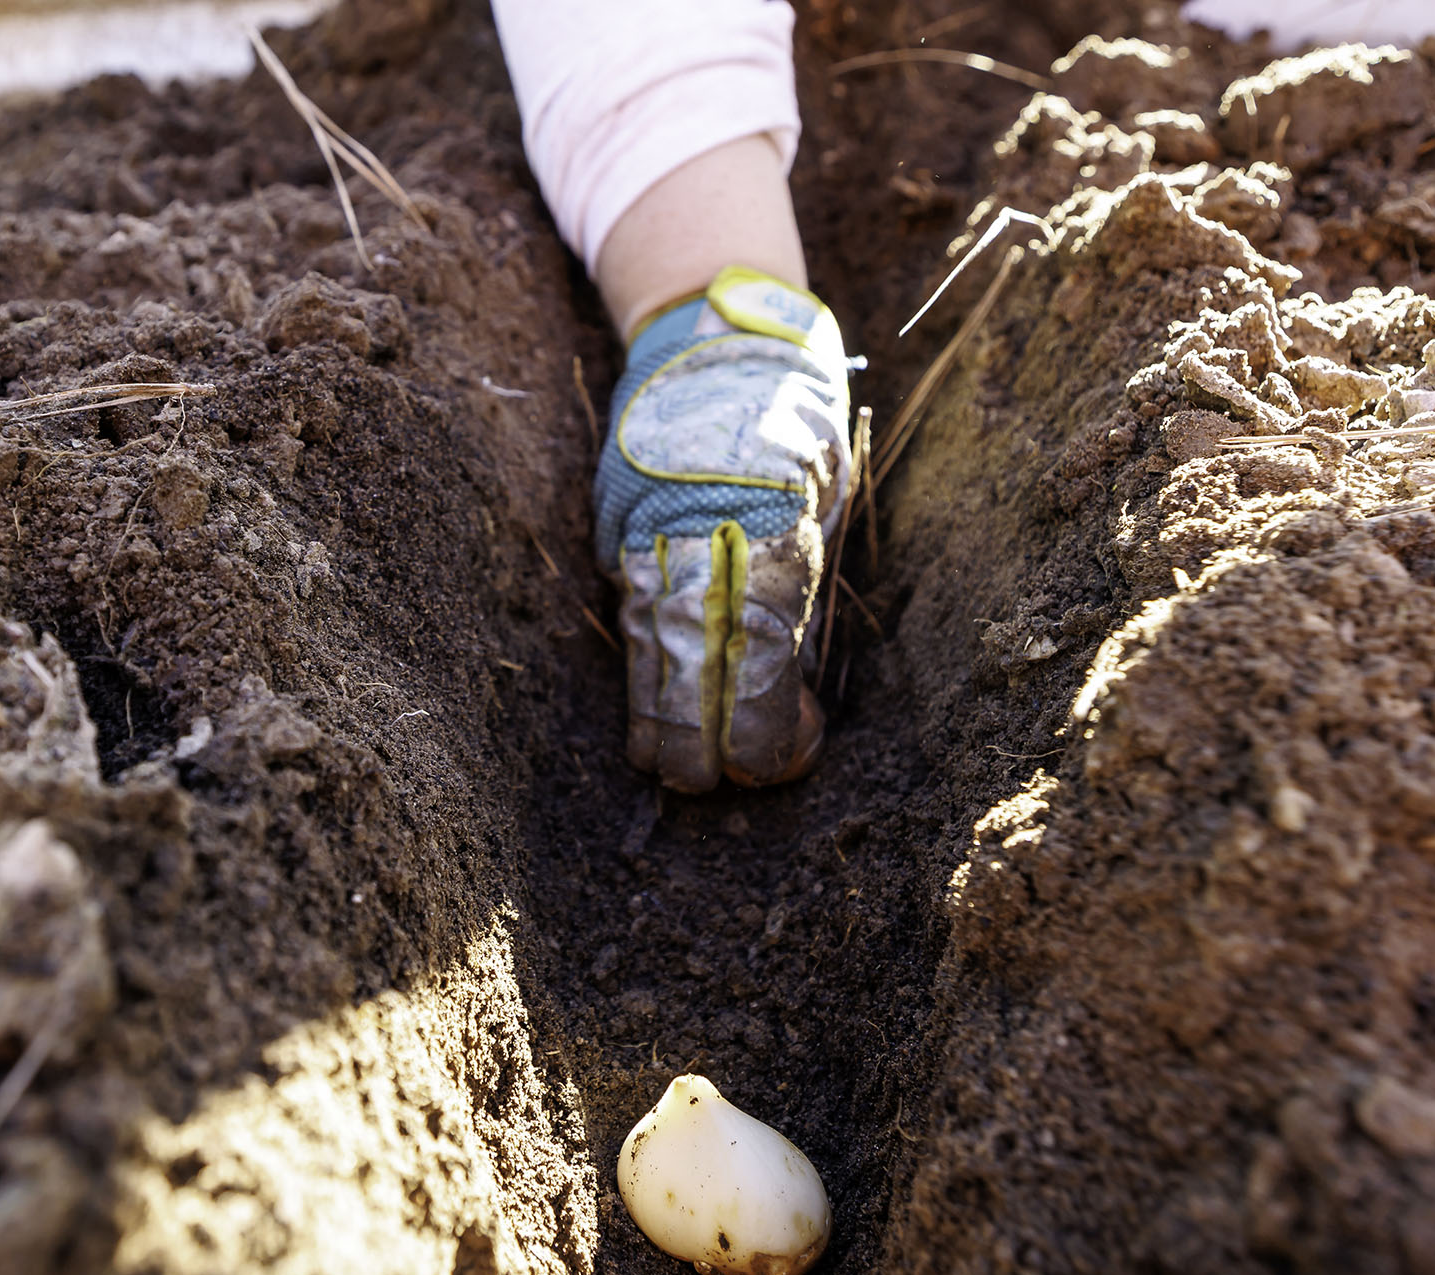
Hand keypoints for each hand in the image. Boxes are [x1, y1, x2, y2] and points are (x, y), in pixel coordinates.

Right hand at [594, 268, 852, 791]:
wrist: (710, 328)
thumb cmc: (788, 411)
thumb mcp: (818, 490)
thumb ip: (798, 577)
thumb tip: (788, 679)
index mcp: (766, 513)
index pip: (758, 641)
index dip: (761, 713)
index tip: (772, 760)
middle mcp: (698, 522)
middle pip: (692, 651)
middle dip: (700, 732)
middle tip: (710, 787)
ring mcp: (647, 522)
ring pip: (648, 637)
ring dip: (658, 711)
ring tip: (669, 769)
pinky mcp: (617, 523)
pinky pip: (628, 609)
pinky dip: (638, 665)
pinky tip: (644, 711)